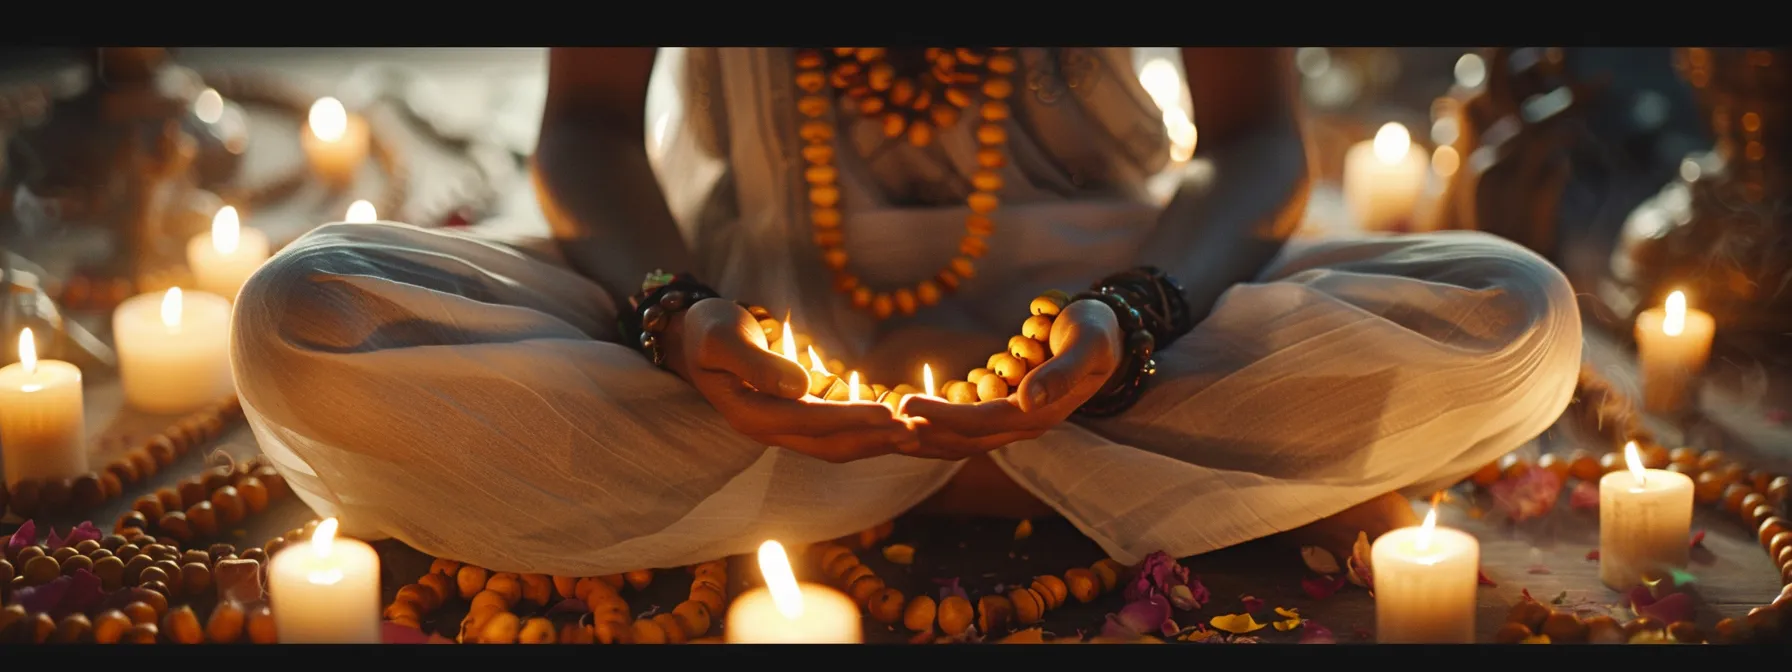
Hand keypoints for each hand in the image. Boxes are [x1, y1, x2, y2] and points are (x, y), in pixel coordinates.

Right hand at [663, 298, 917, 462]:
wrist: (695, 336)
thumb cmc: (709, 331)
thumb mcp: (722, 339)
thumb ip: (756, 364)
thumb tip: (798, 387)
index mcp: (750, 414)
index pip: (809, 421)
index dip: (850, 419)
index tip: (889, 413)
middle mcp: (768, 429)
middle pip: (829, 444)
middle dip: (873, 439)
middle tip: (916, 430)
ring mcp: (782, 427)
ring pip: (835, 444)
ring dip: (875, 441)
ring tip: (915, 433)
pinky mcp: (794, 418)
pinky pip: (834, 431)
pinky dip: (865, 430)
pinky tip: (894, 423)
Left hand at [900, 299, 1122, 457]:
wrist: (1106, 335)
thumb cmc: (1096, 333)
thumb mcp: (1087, 345)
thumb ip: (1061, 373)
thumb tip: (1028, 400)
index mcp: (1041, 414)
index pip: (982, 423)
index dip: (944, 418)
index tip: (908, 405)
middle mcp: (1024, 424)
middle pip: (964, 441)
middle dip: (923, 434)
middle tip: (882, 421)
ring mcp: (1013, 421)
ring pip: (961, 440)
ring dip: (924, 435)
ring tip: (886, 425)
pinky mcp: (1004, 411)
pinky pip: (963, 425)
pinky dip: (935, 423)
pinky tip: (907, 413)